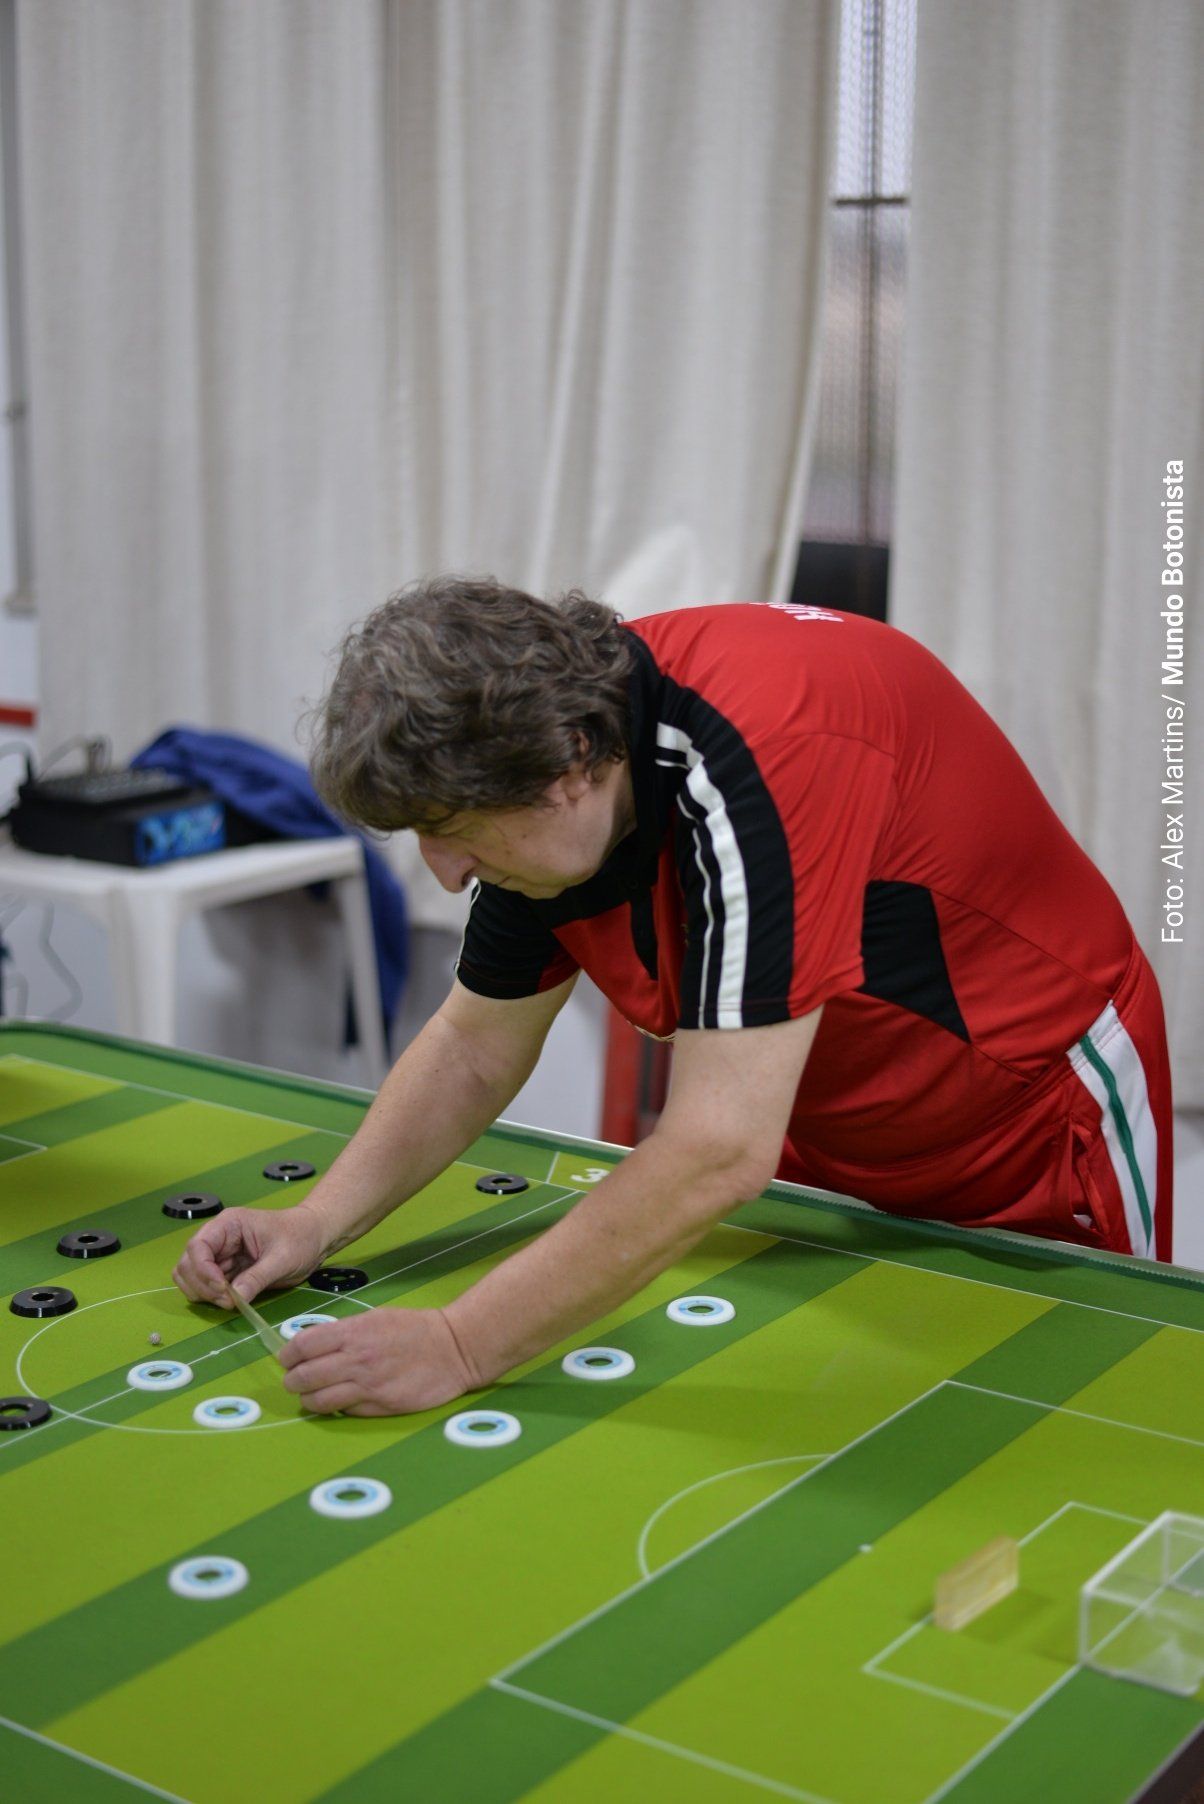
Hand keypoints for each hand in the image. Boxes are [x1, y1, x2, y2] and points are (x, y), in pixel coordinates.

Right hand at [172, 1204, 326, 1307]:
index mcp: (229, 1225)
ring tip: (231, 1301)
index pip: (198, 1246)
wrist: (316, 1238)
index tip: (222, 1289)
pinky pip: (207, 1286)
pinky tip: (232, 1299)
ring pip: (192, 1277)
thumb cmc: (302, 1237)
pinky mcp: (227, 1271)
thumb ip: (257, 1277)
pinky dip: (212, 1297)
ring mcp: (221, 1256)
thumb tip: (233, 1298)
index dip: (202, 1270)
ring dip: (205, 1293)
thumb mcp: (283, 1258)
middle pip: (188, 1264)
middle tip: (229, 1301)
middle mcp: (219, 1239)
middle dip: (203, 1286)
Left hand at [278, 1305, 477, 1415]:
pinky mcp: (380, 1406)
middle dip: (292, 1381)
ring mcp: (367, 1385)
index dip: (288, 1355)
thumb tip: (315, 1347)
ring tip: (312, 1396)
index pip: (303, 1345)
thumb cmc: (416, 1328)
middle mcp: (356, 1359)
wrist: (455, 1348)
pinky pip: (344, 1411)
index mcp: (353, 1332)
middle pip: (303, 1376)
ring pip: (317, 1400)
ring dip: (309, 1400)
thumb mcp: (377, 1318)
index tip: (287, 1360)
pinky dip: (336, 1408)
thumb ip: (346, 1333)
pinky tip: (340, 1402)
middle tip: (295, 1381)